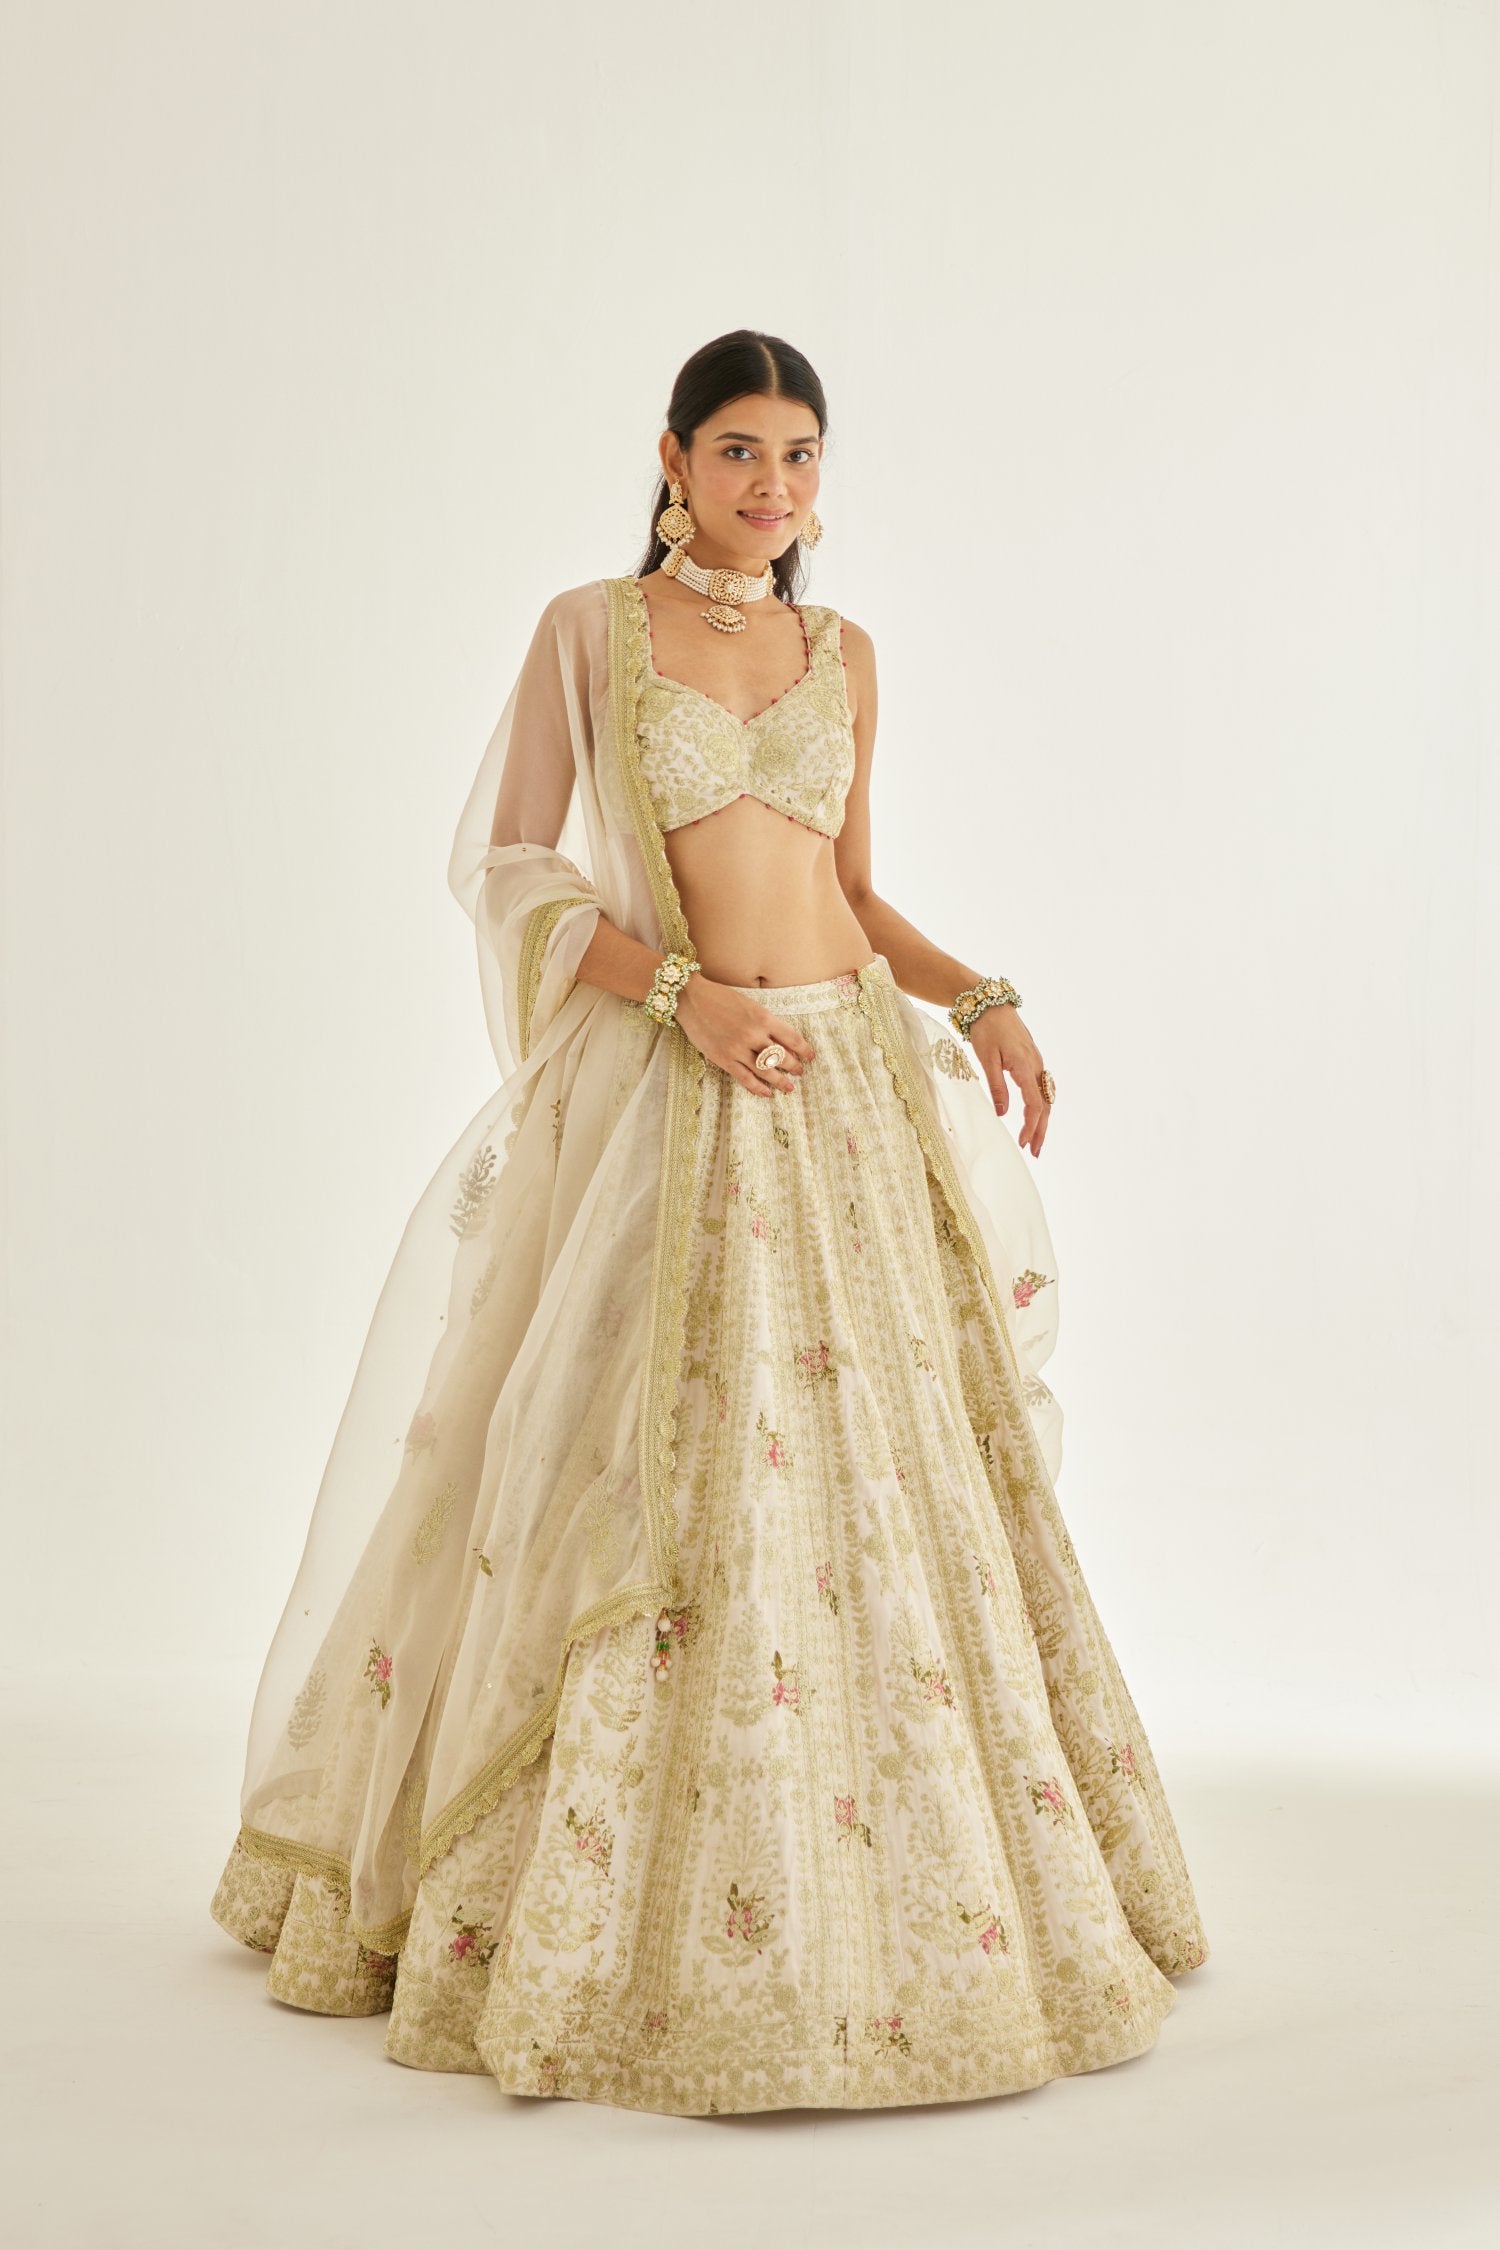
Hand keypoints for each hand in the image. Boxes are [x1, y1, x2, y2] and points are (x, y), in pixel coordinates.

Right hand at [674, 976, 816, 1097]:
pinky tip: (767, 1093)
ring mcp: (737, 1049)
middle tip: (800, 1072)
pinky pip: (745, 1078)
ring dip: (780, 1081)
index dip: (804, 1049)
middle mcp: (753, 1034)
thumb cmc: (721, 998)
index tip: (810, 1056)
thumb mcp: (750, 1005)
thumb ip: (765, 1022)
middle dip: (794, 1066)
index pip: (792, 1038)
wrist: (692, 999)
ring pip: (766, 1071)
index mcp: (763, 1018)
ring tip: (789, 1087)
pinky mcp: (723, 1059)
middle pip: (781, 1057)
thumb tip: (783, 1041)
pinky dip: (758, 1088)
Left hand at [968, 1004, 1051, 1155]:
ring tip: (1035, 1139)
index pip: (1034, 1104)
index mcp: (1025, 1067)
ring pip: (1046, 1097)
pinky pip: (1042, 1087)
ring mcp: (1037, 1062)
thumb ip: (996, 1086)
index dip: (1030, 1126)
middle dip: (1041, 1130)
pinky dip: (1041, 1105)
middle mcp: (1036, 1066)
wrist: (990, 1004)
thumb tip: (1002, 1114)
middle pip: (1045, 1105)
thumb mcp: (986, 1059)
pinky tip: (1035, 1115)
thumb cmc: (986, 1029)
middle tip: (1034, 1152)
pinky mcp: (1033, 1059)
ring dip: (1042, 1120)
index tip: (1023, 1143)